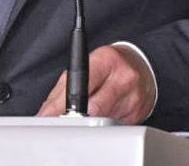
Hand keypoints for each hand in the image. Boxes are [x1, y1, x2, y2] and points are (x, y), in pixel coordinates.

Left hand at [36, 44, 155, 123]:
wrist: (141, 67)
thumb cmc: (109, 65)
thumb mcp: (87, 66)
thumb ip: (64, 89)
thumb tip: (46, 113)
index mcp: (106, 60)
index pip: (81, 85)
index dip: (62, 104)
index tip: (50, 116)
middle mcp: (123, 78)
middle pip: (94, 108)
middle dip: (75, 118)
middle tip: (64, 122)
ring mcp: (133, 98)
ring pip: (102, 121)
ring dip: (89, 123)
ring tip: (85, 116)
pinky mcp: (137, 115)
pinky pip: (114, 127)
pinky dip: (103, 127)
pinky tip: (103, 118)